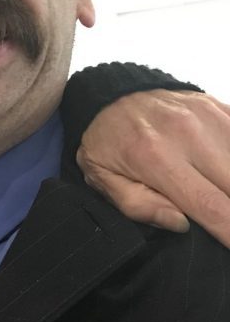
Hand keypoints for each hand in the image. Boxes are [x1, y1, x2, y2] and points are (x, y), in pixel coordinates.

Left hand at [78, 90, 229, 247]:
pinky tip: (223, 172)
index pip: (211, 206)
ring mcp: (207, 117)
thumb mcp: (103, 179)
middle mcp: (188, 135)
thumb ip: (138, 206)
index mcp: (156, 159)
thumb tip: (180, 224)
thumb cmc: (106, 143)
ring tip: (222, 193)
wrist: (108, 97)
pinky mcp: (218, 107)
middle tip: (227, 221)